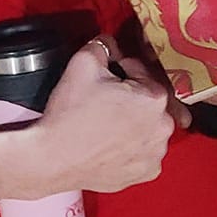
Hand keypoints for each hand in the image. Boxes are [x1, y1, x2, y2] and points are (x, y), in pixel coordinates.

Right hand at [0, 41, 174, 198]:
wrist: (53, 158)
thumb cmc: (70, 114)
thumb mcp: (83, 63)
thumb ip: (103, 44)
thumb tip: (109, 43)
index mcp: (155, 98)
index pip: (142, 72)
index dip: (123, 70)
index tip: (107, 76)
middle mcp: (163, 128)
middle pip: (149, 101)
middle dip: (132, 96)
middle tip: (105, 99)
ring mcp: (155, 154)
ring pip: (149, 127)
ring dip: (135, 121)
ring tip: (107, 122)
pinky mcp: (145, 173)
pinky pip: (144, 153)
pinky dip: (133, 147)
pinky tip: (112, 142)